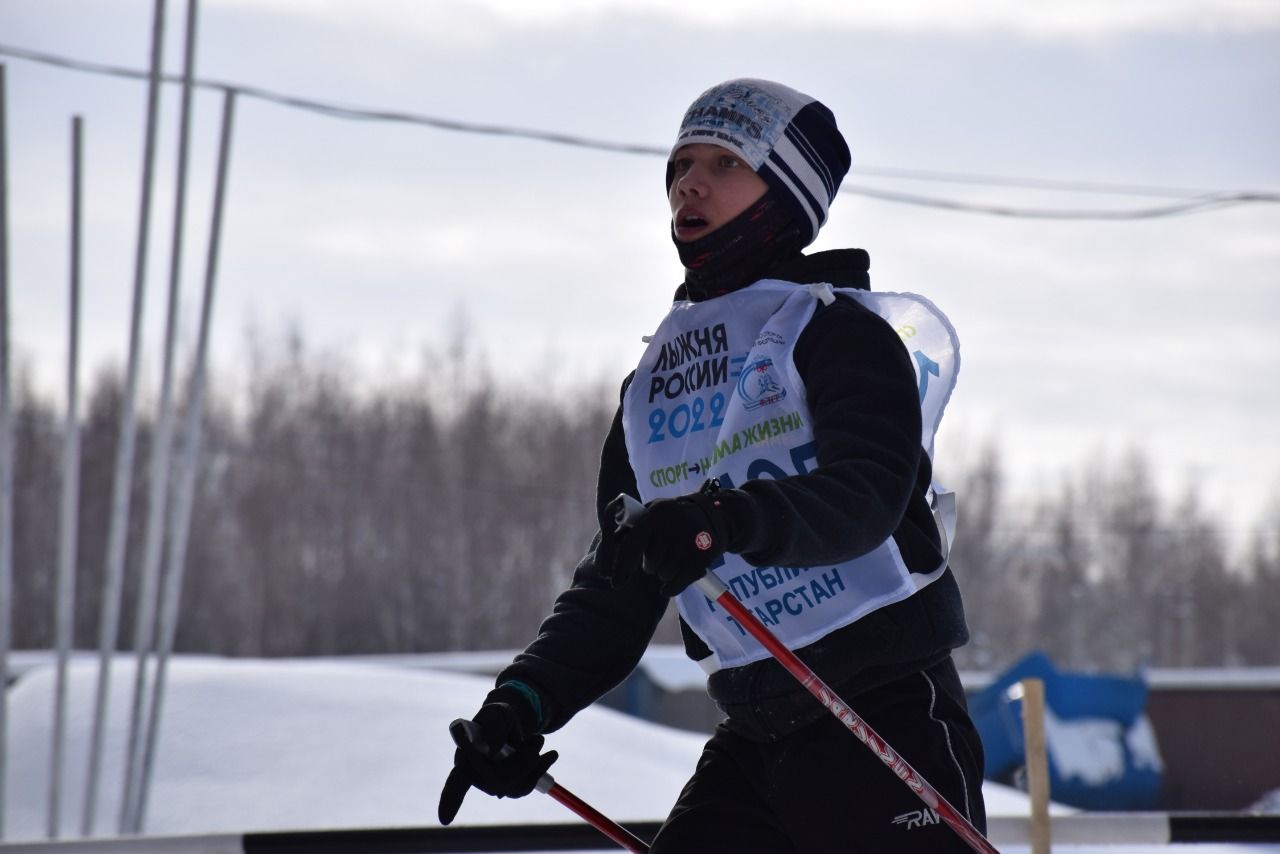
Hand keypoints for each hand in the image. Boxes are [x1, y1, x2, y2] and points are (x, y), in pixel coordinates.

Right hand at [437, 687, 557, 824]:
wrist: (512, 723)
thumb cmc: (498, 717)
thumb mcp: (497, 714)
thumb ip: (493, 726)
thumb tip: (492, 749)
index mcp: (465, 758)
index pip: (456, 782)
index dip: (450, 800)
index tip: (445, 820)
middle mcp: (476, 776)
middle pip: (498, 782)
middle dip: (523, 761)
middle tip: (539, 738)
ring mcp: (493, 784)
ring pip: (516, 786)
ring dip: (533, 763)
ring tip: (539, 739)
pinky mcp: (509, 787)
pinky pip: (526, 786)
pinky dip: (540, 769)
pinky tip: (549, 755)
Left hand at [599, 482, 729, 595]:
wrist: (711, 514)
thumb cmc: (668, 518)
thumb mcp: (648, 516)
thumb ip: (626, 533)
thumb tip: (601, 562)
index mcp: (654, 513)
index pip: (632, 545)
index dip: (621, 567)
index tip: (614, 583)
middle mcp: (672, 525)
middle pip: (649, 564)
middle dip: (650, 565)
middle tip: (660, 553)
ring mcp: (689, 541)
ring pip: (664, 574)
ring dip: (663, 572)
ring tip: (672, 558)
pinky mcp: (702, 556)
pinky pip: (677, 584)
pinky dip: (671, 588)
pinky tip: (670, 584)